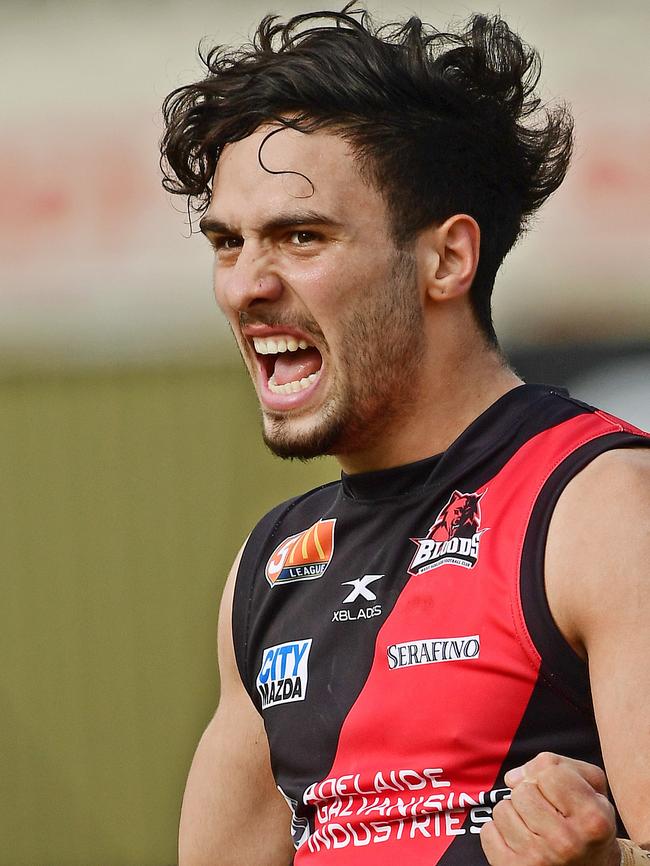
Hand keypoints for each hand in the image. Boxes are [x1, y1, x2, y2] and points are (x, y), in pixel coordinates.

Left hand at [480, 752, 620, 865]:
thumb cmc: (589, 822)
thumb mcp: (592, 787)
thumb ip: (556, 764)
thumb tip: (512, 778)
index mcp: (592, 819)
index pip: (550, 773)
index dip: (551, 777)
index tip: (561, 794)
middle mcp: (566, 841)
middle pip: (522, 790)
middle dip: (531, 794)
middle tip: (548, 812)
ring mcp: (539, 859)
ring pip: (502, 809)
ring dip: (515, 813)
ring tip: (535, 827)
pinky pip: (488, 832)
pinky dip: (499, 832)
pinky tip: (520, 840)